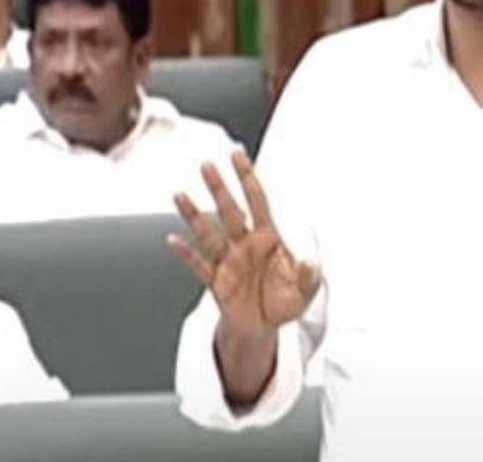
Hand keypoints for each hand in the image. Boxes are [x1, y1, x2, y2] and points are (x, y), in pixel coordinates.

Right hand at [168, 150, 320, 339]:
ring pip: (209, 232)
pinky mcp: (217, 281)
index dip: (248, 178)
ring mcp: (229, 261)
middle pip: (230, 210)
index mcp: (269, 239)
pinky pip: (199, 264)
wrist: (264, 327)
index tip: (238, 155)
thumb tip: (309, 261)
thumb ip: (309, 275)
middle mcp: (245, 244)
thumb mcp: (306, 290)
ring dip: (194, 215)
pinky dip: (186, 253)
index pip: (258, 201)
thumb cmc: (285, 302)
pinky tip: (174, 241)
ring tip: (180, 196)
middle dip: (219, 188)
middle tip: (207, 166)